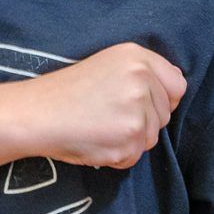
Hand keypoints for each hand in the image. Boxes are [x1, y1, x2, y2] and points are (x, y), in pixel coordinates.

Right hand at [17, 43, 186, 168]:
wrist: (36, 113)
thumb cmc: (66, 92)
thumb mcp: (107, 65)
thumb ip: (142, 75)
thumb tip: (171, 97)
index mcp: (137, 57)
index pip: (177, 85)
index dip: (161, 98)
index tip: (140, 104)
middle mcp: (142, 80)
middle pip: (165, 115)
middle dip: (142, 122)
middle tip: (107, 116)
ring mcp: (137, 111)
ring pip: (150, 138)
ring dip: (128, 141)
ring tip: (99, 128)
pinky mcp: (129, 139)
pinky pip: (134, 156)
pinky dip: (116, 156)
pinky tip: (95, 141)